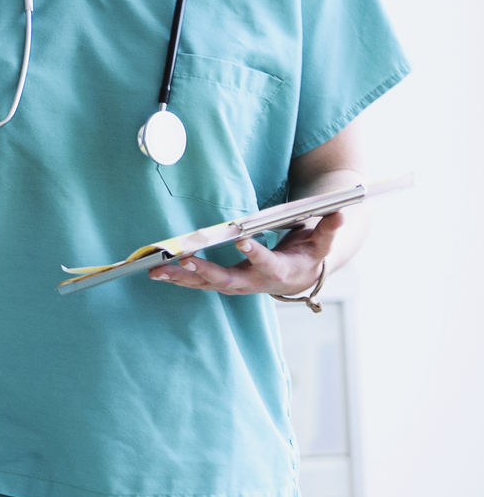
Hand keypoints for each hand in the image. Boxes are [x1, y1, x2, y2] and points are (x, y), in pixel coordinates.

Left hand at [150, 209, 343, 296]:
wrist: (298, 279)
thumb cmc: (307, 255)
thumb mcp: (321, 242)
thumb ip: (329, 229)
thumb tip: (341, 210)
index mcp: (280, 271)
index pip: (269, 264)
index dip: (257, 254)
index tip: (243, 241)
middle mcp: (255, 282)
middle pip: (229, 281)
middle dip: (207, 273)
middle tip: (185, 261)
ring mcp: (237, 285)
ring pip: (207, 285)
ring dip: (182, 278)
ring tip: (156, 270)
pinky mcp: (223, 284)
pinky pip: (198, 283)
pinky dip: (177, 277)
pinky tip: (155, 271)